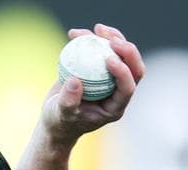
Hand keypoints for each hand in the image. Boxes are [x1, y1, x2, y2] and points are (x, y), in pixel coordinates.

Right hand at [42, 23, 146, 145]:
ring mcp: (110, 78)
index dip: (123, 72)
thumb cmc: (59, 121)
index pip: (127, 88)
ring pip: (121, 55)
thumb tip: (75, 80)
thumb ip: (68, 101)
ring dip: (113, 38)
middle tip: (112, 40)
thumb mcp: (61, 114)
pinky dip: (94, 39)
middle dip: (128, 52)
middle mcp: (117, 91)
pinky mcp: (99, 69)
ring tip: (97, 29)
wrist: (54, 117)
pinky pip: (102, 50)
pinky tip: (78, 33)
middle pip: (133, 69)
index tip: (108, 59)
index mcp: (114, 106)